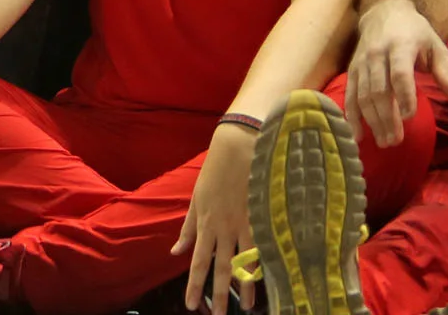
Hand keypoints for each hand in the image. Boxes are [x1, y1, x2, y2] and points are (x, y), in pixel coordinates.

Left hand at [173, 126, 257, 314]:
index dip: (195, 285)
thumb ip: (187, 229)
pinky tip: (271, 277)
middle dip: (220, 294)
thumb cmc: (214, 173)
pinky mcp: (264, 217)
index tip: (192, 304)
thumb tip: (175, 252)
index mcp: (206, 224)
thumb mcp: (195, 200)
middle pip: (221, 268)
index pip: (199, 262)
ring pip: (246, 262)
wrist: (239, 149)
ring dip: (246, 285)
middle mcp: (226, 229)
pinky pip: (264, 245)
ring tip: (247, 306)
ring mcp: (246, 225)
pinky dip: (266, 263)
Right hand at [347, 0, 447, 148]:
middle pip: (378, 89)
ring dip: (372, 121)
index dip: (404, 95)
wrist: (384, 11)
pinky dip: (351, 116)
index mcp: (400, 45)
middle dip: (386, 117)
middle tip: (395, 141)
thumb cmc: (416, 33)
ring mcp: (361, 62)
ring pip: (363, 95)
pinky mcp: (351, 70)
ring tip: (384, 142)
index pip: (399, 73)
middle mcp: (376, 54)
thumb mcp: (436, 46)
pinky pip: (349, 95)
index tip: (410, 117)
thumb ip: (447, 72)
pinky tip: (357, 135)